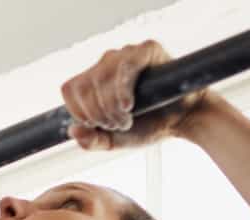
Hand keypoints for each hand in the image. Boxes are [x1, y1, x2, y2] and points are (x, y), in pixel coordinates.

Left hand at [63, 41, 202, 149]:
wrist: (180, 121)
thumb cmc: (146, 126)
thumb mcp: (112, 140)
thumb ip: (90, 141)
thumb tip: (72, 130)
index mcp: (93, 80)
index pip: (70, 88)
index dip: (78, 110)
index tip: (98, 125)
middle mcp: (106, 63)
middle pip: (84, 85)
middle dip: (98, 113)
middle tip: (118, 125)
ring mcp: (126, 54)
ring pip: (101, 77)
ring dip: (111, 106)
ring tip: (127, 118)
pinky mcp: (146, 49)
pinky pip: (125, 65)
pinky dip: (122, 89)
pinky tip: (129, 105)